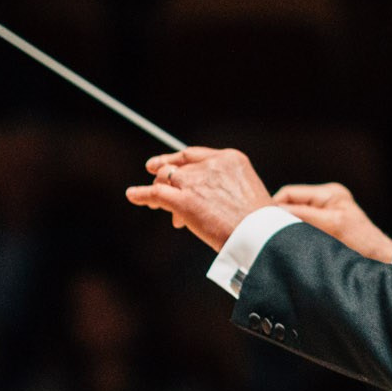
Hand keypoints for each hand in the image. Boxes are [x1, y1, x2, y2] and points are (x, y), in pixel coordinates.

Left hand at [126, 148, 277, 251]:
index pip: (196, 155)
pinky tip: (132, 195)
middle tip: (156, 180)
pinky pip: (155, 193)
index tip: (168, 163)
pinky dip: (141, 194)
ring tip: (153, 202)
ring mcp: (196, 181)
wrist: (259, 235)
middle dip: (168, 177)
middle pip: (179, 167)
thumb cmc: (258, 223)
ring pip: (165, 178)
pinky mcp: (184, 200)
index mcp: (230, 159)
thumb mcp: (246, 193)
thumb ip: (225, 189)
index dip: (178, 160)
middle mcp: (211, 165)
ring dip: (158, 190)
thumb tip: (207, 201)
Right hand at [272, 182, 391, 262]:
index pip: (290, 195)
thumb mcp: (330, 227)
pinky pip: (300, 221)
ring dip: (283, 224)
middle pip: (289, 202)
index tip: (258, 223)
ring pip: (292, 213)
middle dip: (276, 216)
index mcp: (330, 194)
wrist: (380, 260)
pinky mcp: (325, 221)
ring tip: (272, 238)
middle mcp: (328, 197)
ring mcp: (326, 209)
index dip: (273, 207)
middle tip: (261, 231)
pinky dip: (291, 229)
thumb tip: (274, 214)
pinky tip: (286, 240)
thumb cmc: (362, 246)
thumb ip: (303, 217)